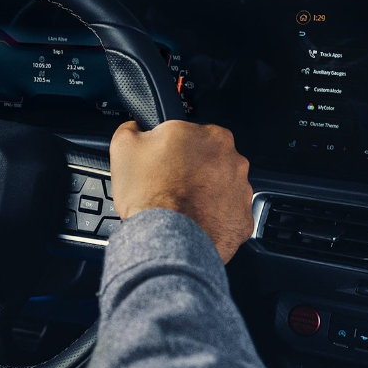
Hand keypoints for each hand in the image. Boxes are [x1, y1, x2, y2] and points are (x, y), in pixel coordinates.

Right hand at [109, 119, 253, 263]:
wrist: (166, 239)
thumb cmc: (150, 195)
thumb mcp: (124, 147)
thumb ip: (132, 129)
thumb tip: (136, 128)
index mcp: (210, 136)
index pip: (191, 135)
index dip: (173, 149)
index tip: (164, 162)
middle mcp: (233, 160)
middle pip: (209, 160)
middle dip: (192, 170)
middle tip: (169, 185)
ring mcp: (241, 190)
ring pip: (221, 187)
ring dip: (204, 193)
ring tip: (181, 206)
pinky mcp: (243, 218)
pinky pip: (227, 214)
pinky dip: (213, 217)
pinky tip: (193, 220)